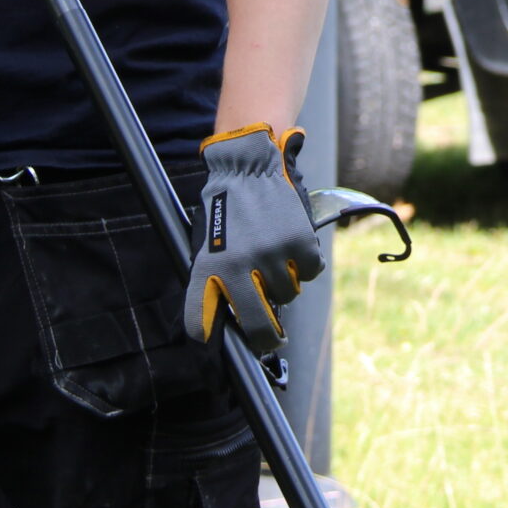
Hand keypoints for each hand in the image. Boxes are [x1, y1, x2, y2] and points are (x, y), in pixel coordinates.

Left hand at [184, 124, 324, 355]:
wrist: (248, 165)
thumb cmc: (226, 207)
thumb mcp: (208, 243)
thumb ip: (215, 278)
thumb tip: (232, 315)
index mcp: (209, 268)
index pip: (197, 320)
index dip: (205, 336)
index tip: (212, 341)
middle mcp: (239, 266)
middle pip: (257, 326)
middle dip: (266, 340)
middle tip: (272, 341)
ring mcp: (271, 254)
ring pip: (288, 295)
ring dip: (285, 284)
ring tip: (276, 258)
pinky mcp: (298, 241)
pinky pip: (310, 272)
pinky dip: (306, 264)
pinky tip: (294, 246)